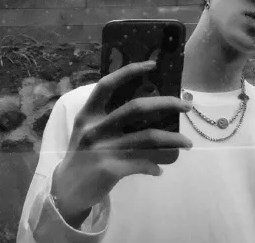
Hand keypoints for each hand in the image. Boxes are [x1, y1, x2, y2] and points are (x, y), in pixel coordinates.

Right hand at [52, 60, 192, 226]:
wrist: (66, 189)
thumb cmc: (83, 154)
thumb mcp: (88, 129)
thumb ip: (108, 116)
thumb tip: (147, 106)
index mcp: (88, 113)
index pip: (108, 84)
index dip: (129, 71)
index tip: (152, 65)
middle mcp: (95, 127)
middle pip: (136, 108)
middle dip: (166, 103)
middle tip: (186, 106)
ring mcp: (103, 148)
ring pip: (147, 137)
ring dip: (172, 139)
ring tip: (188, 143)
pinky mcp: (110, 169)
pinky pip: (142, 163)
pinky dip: (154, 166)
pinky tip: (159, 169)